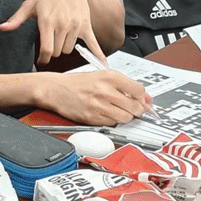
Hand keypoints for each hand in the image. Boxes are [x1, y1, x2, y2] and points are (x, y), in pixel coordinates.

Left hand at [0, 0, 105, 65]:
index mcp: (47, 21)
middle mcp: (62, 25)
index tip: (41, 61)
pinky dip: (98, 55)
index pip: (47, 50)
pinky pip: (93, 43)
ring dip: (65, 46)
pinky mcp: (86, 26)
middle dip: (53, 50)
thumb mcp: (29, 5)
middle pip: (58, 52)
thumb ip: (16, 19)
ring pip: (69, 49)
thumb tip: (2, 28)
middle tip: (50, 41)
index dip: (43, 59)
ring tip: (60, 36)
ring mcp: (75, 25)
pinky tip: (102, 65)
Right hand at [36, 70, 151, 125]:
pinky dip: (112, 121)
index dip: (143, 98)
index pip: (139, 90)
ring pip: (125, 117)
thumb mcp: (101, 76)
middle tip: (132, 108)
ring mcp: (99, 105)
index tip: (142, 100)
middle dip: (137, 110)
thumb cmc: (78, 83)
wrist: (56, 89)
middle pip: (135, 106)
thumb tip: (145, 98)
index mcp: (110, 76)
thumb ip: (123, 86)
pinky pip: (112, 123)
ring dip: (125, 116)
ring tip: (117, 110)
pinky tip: (105, 114)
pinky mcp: (92, 117)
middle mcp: (105, 90)